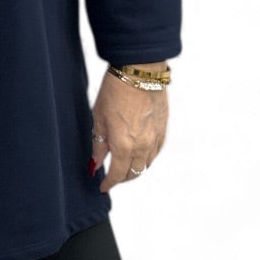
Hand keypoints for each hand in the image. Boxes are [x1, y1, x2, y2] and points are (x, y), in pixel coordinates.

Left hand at [90, 70, 167, 192]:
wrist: (139, 71)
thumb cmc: (115, 90)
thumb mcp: (99, 118)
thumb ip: (98, 144)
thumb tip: (95, 164)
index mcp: (124, 146)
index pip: (118, 175)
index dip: (109, 184)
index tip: (103, 187)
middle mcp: (142, 146)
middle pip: (134, 172)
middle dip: (122, 178)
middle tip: (112, 177)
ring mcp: (155, 138)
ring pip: (147, 164)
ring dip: (136, 169)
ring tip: (125, 166)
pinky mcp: (163, 128)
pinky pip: (156, 151)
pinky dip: (148, 157)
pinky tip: (141, 153)